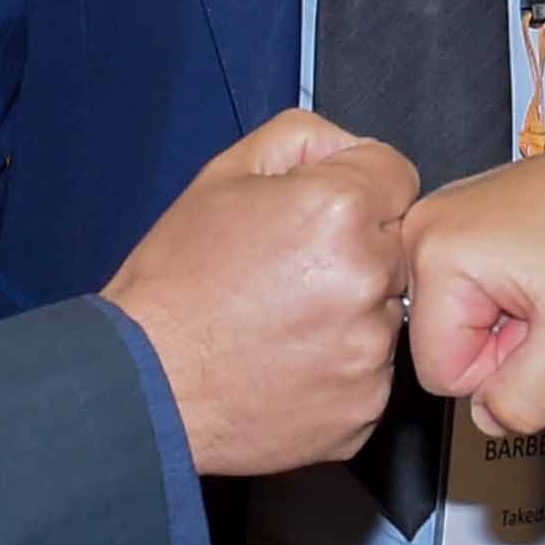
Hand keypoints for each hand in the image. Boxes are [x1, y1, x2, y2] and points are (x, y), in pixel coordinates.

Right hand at [105, 110, 419, 475]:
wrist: (147, 383)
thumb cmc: (175, 284)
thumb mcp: (222, 176)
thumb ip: (301, 139)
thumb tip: (348, 148)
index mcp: (339, 211)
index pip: (397, 175)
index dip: (356, 185)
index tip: (322, 212)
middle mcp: (367, 280)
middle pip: (396, 244)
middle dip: (357, 248)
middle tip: (290, 270)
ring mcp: (369, 351)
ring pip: (386, 309)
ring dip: (351, 309)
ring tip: (284, 319)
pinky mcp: (364, 406)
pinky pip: (371, 369)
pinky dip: (340, 364)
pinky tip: (288, 359)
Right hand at [399, 123, 544, 436]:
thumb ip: (524, 401)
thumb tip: (487, 420)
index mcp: (434, 253)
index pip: (439, 373)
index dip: (498, 368)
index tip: (542, 324)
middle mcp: (422, 230)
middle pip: (442, 347)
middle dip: (499, 344)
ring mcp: (437, 221)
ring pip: (454, 323)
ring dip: (503, 322)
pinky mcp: (456, 221)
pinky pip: (464, 294)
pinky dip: (504, 296)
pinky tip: (538, 269)